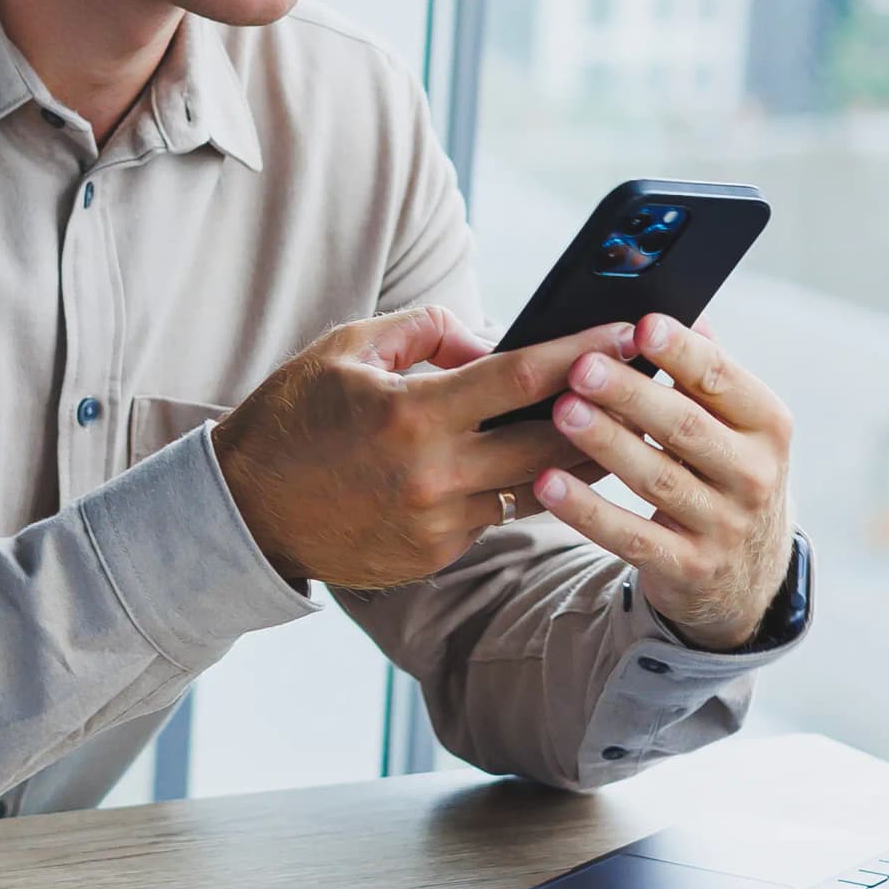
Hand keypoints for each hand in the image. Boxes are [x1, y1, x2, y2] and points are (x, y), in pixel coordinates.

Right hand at [213, 306, 623, 591]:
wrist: (245, 511)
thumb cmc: (293, 417)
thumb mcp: (348, 349)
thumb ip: (425, 332)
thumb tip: (489, 341)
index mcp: (414, 415)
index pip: (523, 378)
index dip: (583, 354)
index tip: (629, 334)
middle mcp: (434, 477)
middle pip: (552, 447)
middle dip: (604, 416)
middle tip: (644, 388)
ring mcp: (437, 525)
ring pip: (531, 490)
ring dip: (570, 460)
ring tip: (609, 428)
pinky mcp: (434, 557)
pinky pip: (493, 516)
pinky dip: (510, 489)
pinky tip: (527, 466)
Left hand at [532, 313, 795, 649]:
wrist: (749, 576)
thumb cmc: (727, 473)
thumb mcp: (738, 425)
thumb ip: (709, 371)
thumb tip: (681, 307)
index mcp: (767, 425)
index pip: (723, 380)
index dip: (683, 352)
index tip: (641, 325)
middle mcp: (754, 475)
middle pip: (686, 427)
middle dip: (633, 394)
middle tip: (582, 366)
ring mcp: (723, 526)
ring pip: (658, 480)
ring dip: (607, 444)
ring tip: (561, 411)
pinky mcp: (688, 568)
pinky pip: (630, 536)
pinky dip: (588, 510)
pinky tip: (548, 482)